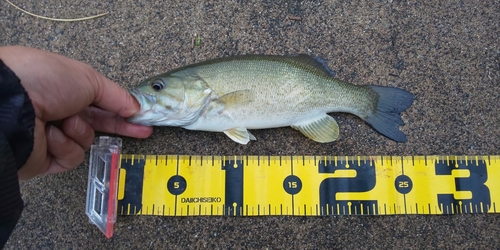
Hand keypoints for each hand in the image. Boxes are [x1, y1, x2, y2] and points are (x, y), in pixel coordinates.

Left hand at [0, 46, 152, 179]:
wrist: (11, 105)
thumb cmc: (45, 81)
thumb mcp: (87, 78)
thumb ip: (115, 95)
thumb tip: (135, 108)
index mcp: (63, 89)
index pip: (99, 102)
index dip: (121, 109)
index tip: (140, 117)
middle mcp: (56, 112)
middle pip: (95, 125)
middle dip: (119, 127)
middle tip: (143, 131)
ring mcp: (50, 136)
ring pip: (85, 141)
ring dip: (78, 130)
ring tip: (62, 120)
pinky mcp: (44, 159)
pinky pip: (71, 157)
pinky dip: (64, 145)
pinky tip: (51, 135)